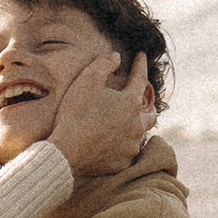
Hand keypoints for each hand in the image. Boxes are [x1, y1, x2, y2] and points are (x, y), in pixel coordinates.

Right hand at [46, 47, 153, 180]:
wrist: (66, 152)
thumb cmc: (75, 113)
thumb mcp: (87, 80)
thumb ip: (104, 63)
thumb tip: (116, 56)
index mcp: (131, 103)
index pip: (141, 79)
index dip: (141, 65)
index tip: (143, 56)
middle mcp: (137, 125)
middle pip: (151, 113)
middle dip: (149, 102)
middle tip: (144, 97)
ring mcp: (131, 146)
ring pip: (142, 133)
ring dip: (138, 126)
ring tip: (132, 122)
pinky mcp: (122, 162)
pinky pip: (129, 151)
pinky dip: (126, 144)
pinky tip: (118, 143)